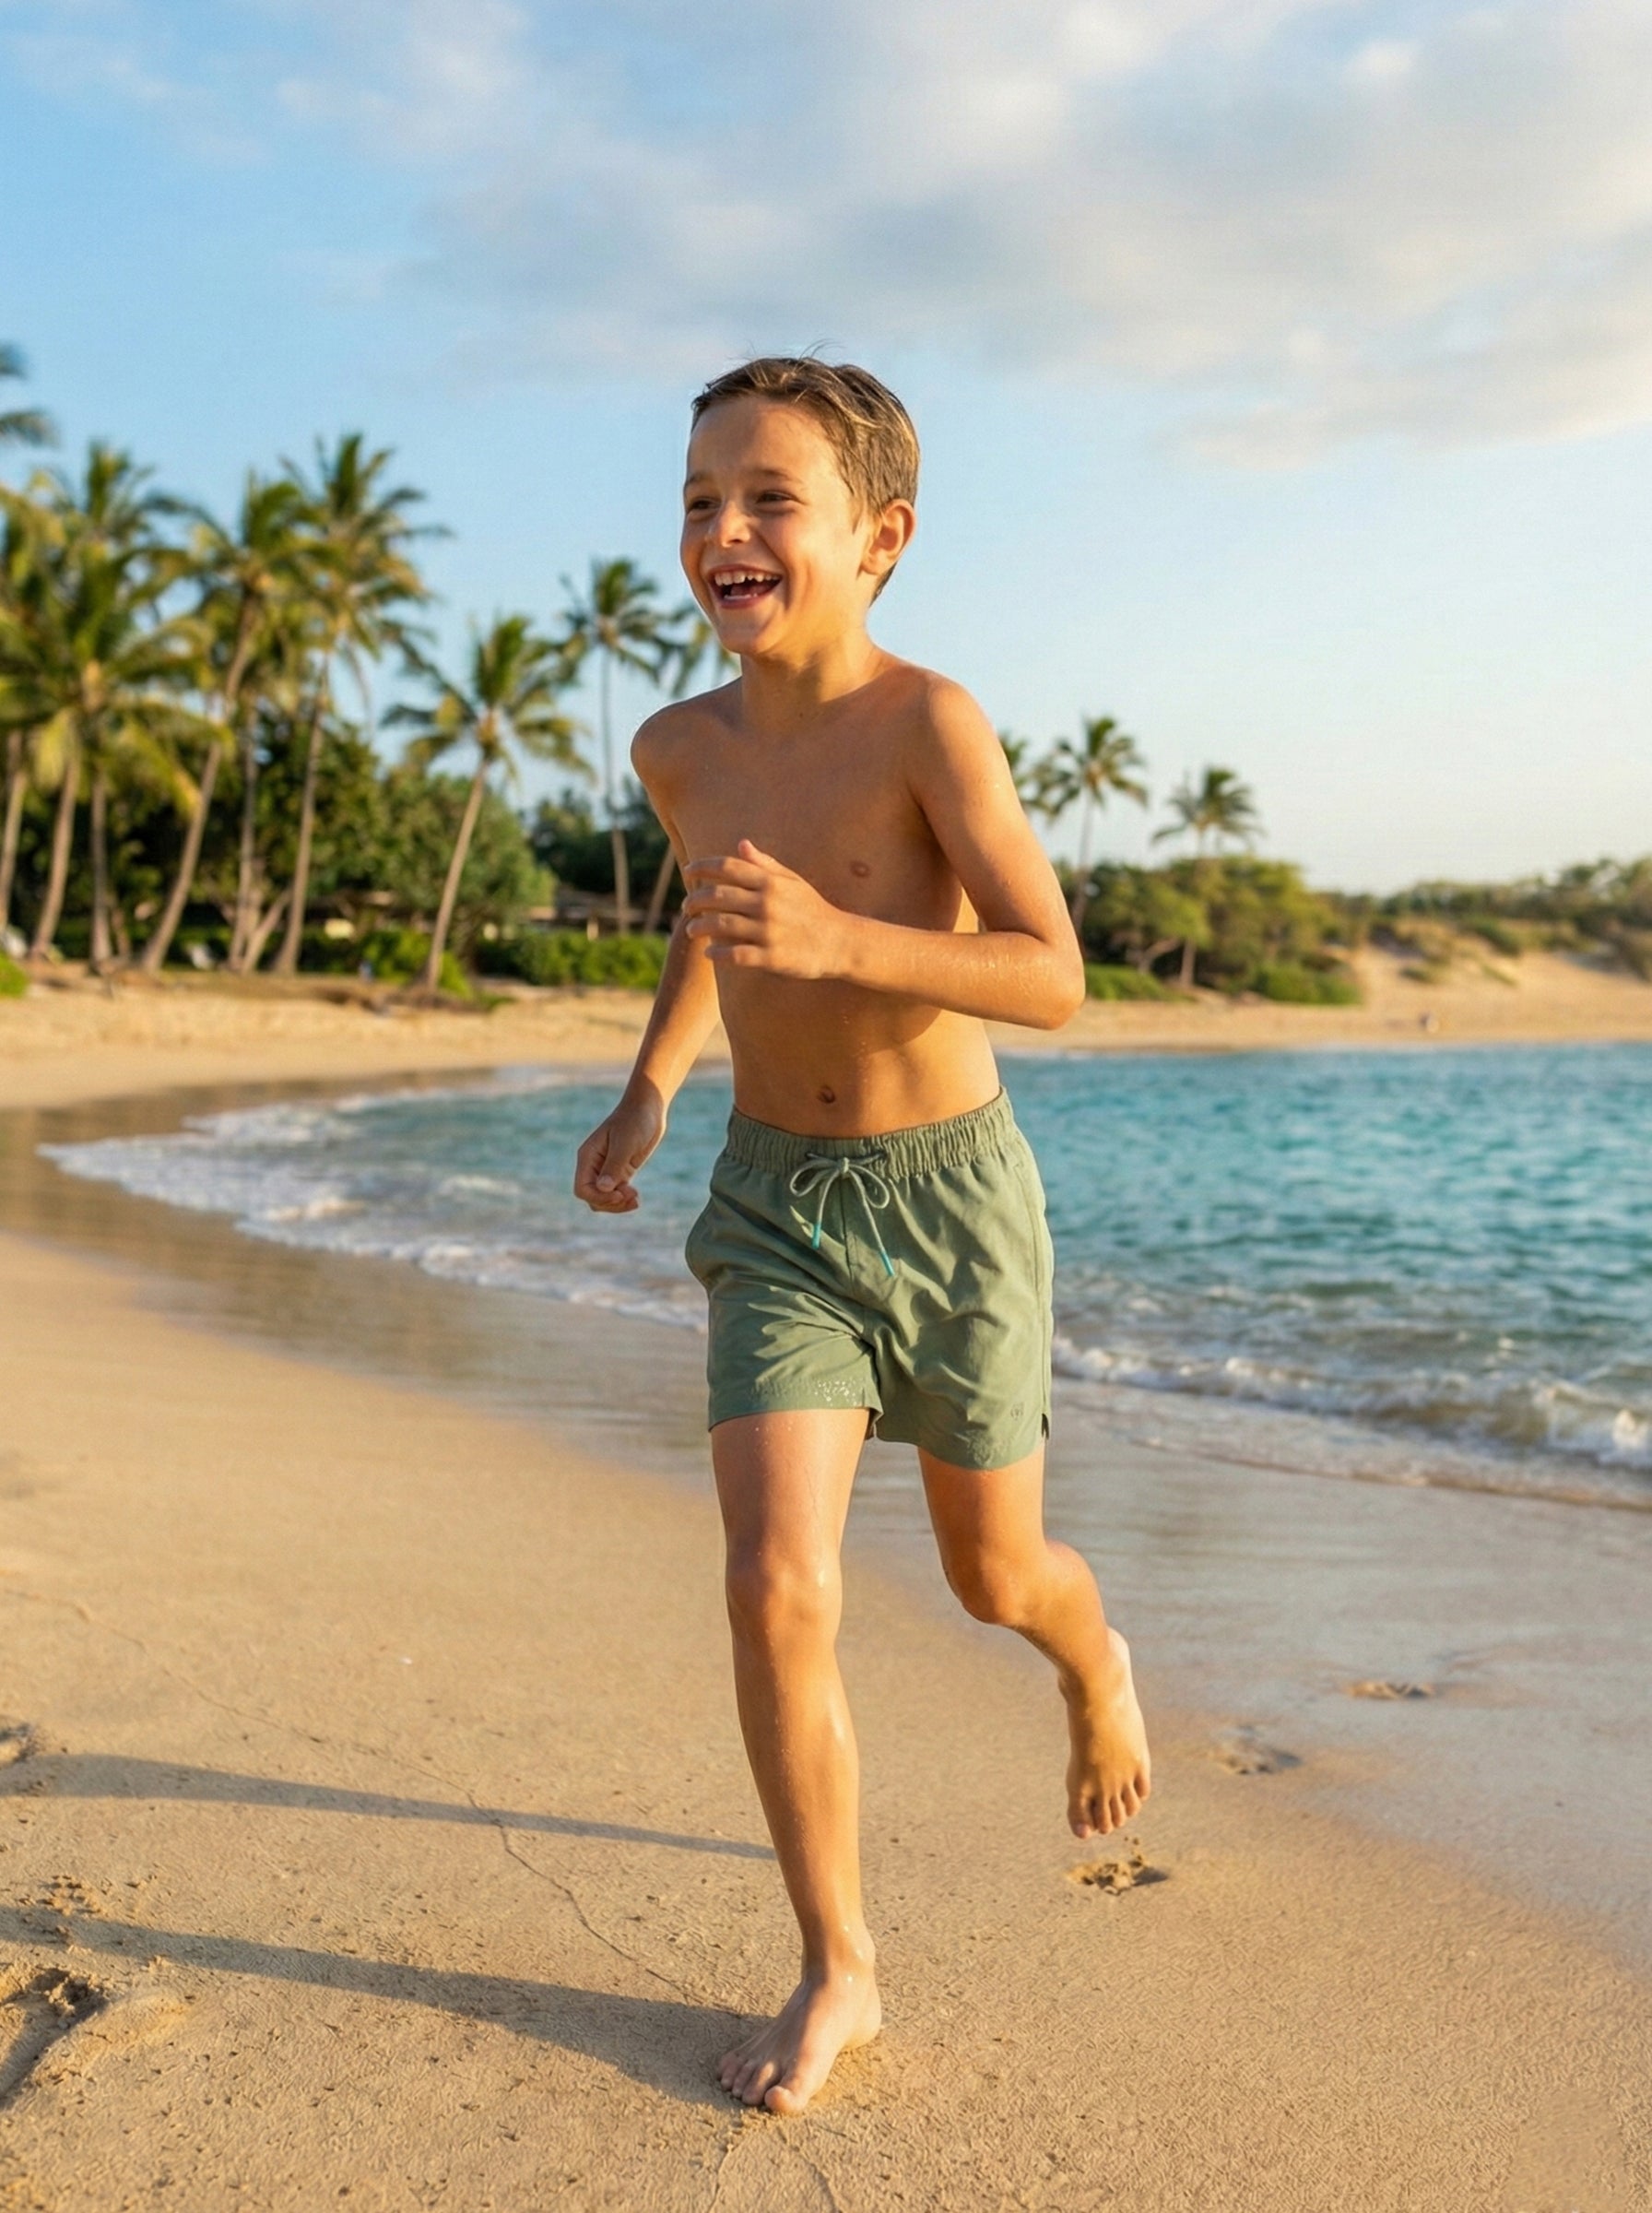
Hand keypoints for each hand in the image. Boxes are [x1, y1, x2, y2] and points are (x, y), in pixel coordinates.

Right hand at [573, 1083, 665, 1212]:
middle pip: (592, 1197)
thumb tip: (604, 1188)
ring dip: (618, 1204)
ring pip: (604, 1198)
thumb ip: (614, 1166)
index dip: (598, 1197)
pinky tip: (636, 1197)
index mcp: (588, 1157)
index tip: (620, 1194)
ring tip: (635, 1199)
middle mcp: (594, 1166)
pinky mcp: (621, 1172)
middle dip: (610, 1203)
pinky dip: (624, 1200)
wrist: (648, 1109)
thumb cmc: (635, 1120)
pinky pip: (616, 1194)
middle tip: (632, 1196)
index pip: (582, 1189)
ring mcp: (607, 1170)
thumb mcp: (625, 1143)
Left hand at [681, 840, 845, 977]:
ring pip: (721, 925)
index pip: (728, 867)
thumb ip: (765, 864)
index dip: (703, 866)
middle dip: (695, 900)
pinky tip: (709, 953)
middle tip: (686, 906)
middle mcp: (768, 904)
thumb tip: (741, 844)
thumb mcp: (793, 882)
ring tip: (691, 930)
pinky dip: (718, 954)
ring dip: (700, 927)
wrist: (840, 942)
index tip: (688, 871)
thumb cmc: (812, 909)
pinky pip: (735, 954)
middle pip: (718, 896)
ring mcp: (769, 931)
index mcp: (771, 882)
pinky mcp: (772, 957)